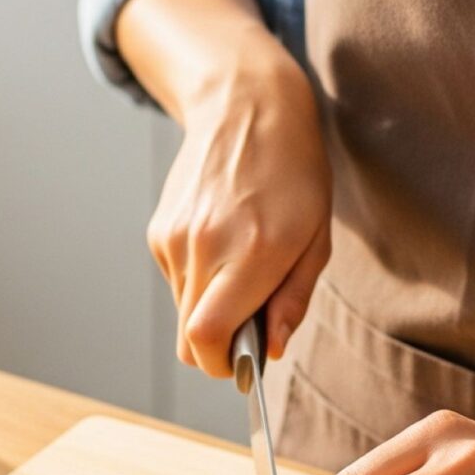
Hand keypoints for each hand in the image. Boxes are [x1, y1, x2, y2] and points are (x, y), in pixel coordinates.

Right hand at [118, 0, 331, 376]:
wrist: (247, 109)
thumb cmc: (294, 175)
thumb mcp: (316, 240)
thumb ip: (292, 300)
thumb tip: (270, 349)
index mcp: (252, 253)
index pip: (209, 337)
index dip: (222, 365)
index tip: (243, 365)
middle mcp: (204, 247)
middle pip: (190, 337)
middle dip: (219, 346)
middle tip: (251, 322)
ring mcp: (174, 238)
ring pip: (183, 310)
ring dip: (210, 307)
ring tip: (242, 266)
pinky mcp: (159, 231)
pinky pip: (176, 281)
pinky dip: (198, 280)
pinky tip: (223, 243)